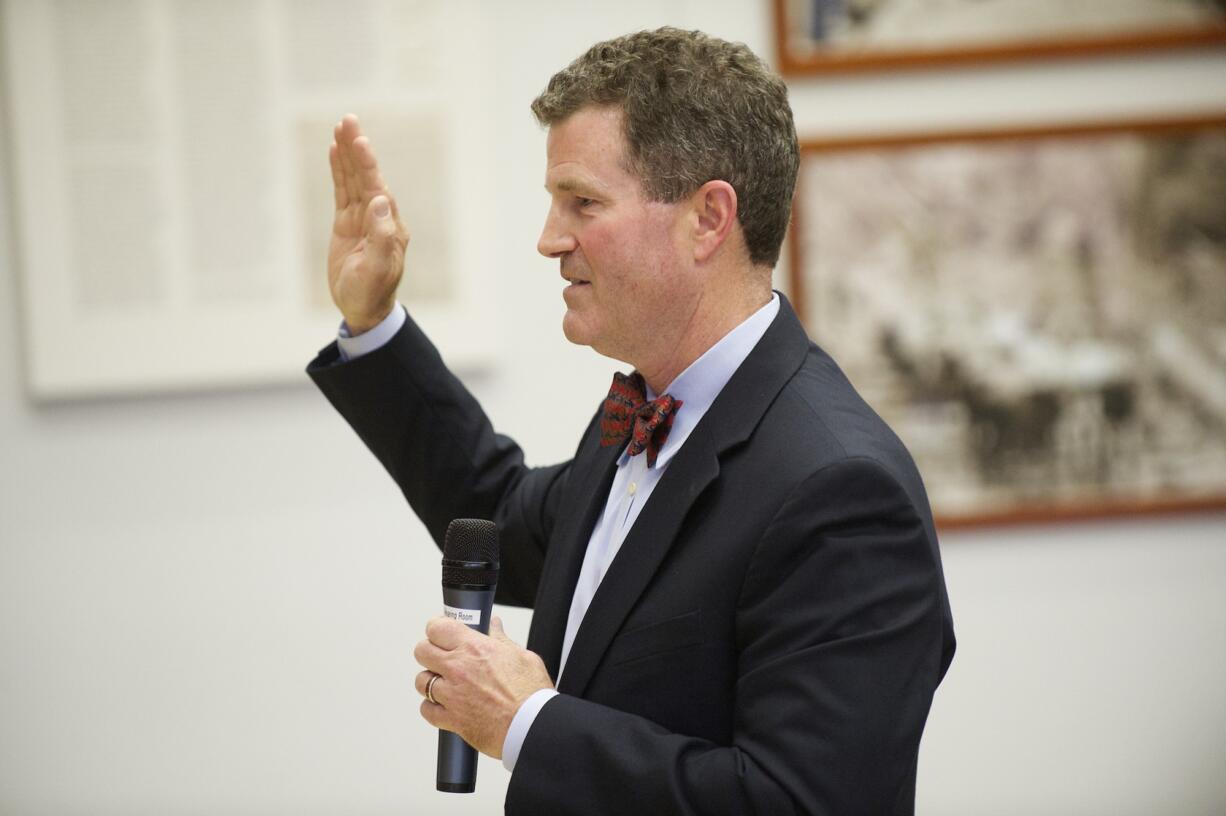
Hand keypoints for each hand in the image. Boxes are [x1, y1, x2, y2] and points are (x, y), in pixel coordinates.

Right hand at [327, 114, 408, 333]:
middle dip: (358, 149)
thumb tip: (380, 202)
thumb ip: (381, 237)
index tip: (360, 140)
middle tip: (348, 119)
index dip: (368, 164)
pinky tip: (336, 152)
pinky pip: (343, 192)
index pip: (377, 188)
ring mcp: (362, 219)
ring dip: (348, 154)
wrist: (363, 310)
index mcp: (389, 227)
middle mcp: (379, 218)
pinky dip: (340, 171)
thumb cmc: (371, 294)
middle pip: (366, 176)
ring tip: (341, 127)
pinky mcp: (348, 224)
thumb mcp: (376, 270)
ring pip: (354, 180)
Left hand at [414, 616, 553, 757]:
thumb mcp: (522, 656)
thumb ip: (502, 639)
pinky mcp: (451, 719)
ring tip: (445, 684)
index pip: (437, 628)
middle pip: (422, 651)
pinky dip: (433, 708)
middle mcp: (458, 668)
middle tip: (441, 657)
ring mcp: (452, 695)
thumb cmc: (531, 693)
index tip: (441, 633)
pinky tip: (445, 705)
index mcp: (474, 648)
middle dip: (429, 652)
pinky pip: (427, 710)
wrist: (532, 726)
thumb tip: (495, 627)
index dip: (437, 629)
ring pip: (421, 681)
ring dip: (430, 681)